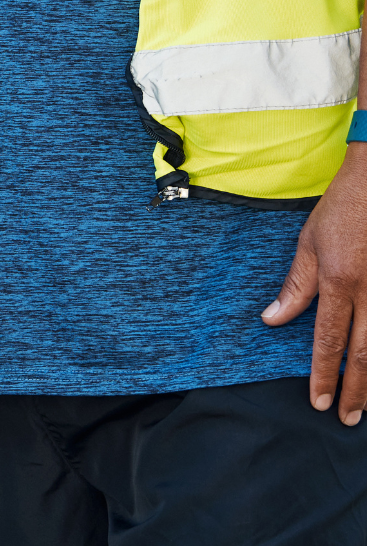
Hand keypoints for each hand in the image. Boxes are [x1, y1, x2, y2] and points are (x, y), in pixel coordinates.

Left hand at [264, 146, 366, 422]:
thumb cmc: (343, 211)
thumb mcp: (310, 244)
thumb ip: (295, 286)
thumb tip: (273, 320)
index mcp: (342, 284)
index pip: (329, 341)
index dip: (324, 374)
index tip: (318, 400)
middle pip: (366, 355)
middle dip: (355, 391)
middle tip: (345, 418)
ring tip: (366, 407)